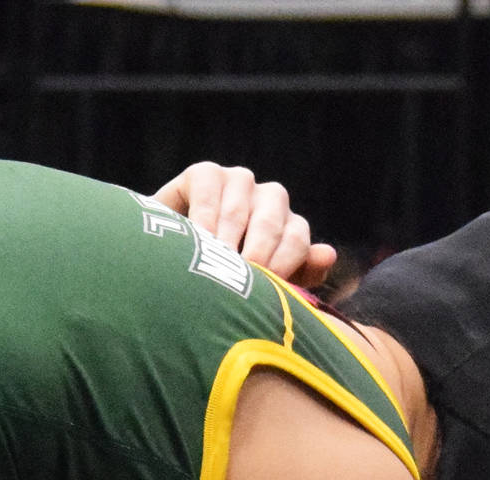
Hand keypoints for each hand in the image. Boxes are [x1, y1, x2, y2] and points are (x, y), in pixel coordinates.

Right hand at [151, 162, 337, 288]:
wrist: (161, 272)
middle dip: (255, 256)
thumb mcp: (255, 290)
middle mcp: (268, 200)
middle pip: (272, 222)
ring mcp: (238, 182)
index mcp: (287, 227)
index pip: (297, 239)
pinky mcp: (205, 174)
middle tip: (237, 281)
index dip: (281, 267)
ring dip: (225, 242)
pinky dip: (202, 217)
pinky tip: (194, 240)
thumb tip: (327, 254)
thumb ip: (297, 275)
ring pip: (240, 208)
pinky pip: (210, 190)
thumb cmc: (215, 285)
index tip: (262, 296)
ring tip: (211, 268)